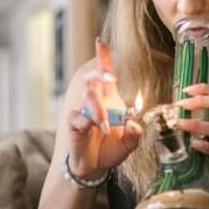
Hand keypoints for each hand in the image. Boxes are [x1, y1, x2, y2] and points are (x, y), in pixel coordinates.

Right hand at [67, 37, 142, 178]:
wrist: (95, 167)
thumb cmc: (111, 149)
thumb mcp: (129, 143)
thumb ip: (134, 134)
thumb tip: (134, 125)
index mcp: (110, 99)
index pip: (105, 74)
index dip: (103, 57)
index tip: (101, 41)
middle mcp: (96, 102)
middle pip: (93, 78)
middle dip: (101, 73)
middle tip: (112, 78)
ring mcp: (83, 111)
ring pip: (87, 97)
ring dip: (98, 109)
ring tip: (105, 127)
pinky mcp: (74, 123)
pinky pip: (78, 116)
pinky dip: (88, 121)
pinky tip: (96, 130)